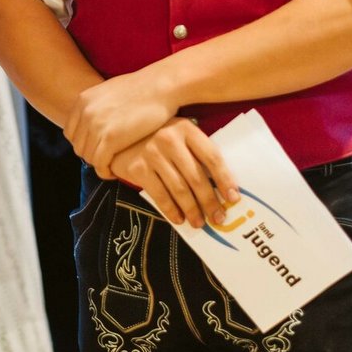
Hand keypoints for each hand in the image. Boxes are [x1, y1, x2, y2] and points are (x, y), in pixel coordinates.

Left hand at [64, 71, 176, 177]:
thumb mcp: (110, 91)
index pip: (71, 133)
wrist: (160, 86)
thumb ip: (97, 105)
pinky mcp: (111, 138)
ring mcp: (96, 125)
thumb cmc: (143, 88)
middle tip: (107, 160)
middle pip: (78, 146)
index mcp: (83, 100)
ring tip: (112, 166)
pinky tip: (115, 172)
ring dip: (99, 165)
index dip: (84, 144)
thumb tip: (94, 119)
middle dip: (91, 155)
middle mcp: (85, 112)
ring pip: (88, 157)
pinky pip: (99, 163)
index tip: (98, 149)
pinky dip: (105, 171)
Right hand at [109, 117, 238, 228]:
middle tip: (218, 218)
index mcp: (186, 129)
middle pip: (196, 177)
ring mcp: (152, 153)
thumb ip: (196, 153)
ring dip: (192, 210)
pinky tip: (179, 218)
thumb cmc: (156, 138)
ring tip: (199, 223)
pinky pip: (160, 195)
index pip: (211, 157)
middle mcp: (169, 139)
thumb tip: (221, 187)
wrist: (118, 137)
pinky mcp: (137, 168)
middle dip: (210, 201)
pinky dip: (171, 210)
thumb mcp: (178, 136)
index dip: (225, 180)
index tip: (233, 198)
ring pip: (179, 189)